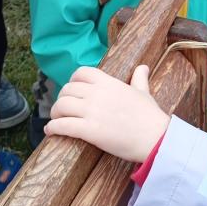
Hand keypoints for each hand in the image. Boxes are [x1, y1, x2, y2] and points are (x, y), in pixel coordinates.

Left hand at [45, 64, 169, 161]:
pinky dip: (53, 128)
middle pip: (67, 90)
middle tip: (63, 110)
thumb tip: (143, 67)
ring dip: (55, 114)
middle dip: (62, 99)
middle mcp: (97, 94)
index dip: (72, 81)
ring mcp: (92, 112)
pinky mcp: (89, 130)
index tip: (72, 91)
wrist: (155, 138)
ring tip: (56, 120)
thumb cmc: (150, 116)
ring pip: (61, 106)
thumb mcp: (144, 93)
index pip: (81, 73)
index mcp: (109, 83)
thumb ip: (139, 79)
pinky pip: (62, 125)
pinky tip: (51, 131)